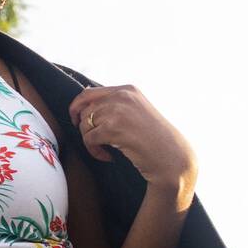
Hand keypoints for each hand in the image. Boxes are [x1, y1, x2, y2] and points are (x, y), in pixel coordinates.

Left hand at [68, 84, 197, 194]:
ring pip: (84, 125)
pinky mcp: (114, 128)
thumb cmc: (153, 139)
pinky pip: (89, 139)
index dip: (76, 107)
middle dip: (84, 128)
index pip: (88, 93)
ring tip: (105, 151)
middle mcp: (122, 96)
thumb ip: (114, 104)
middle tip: (95, 142)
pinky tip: (108, 157)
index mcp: (127, 89)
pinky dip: (94, 151)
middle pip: (84, 110)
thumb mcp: (136, 112)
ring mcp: (118, 110)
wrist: (172, 158)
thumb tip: (82, 102)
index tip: (75, 121)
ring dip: (90, 142)